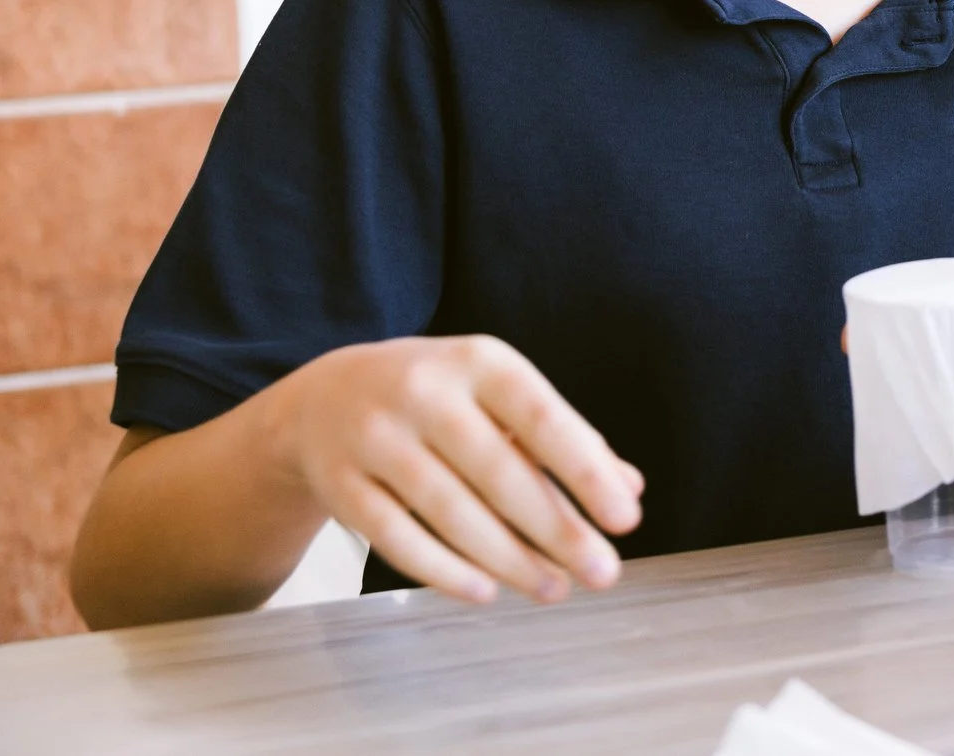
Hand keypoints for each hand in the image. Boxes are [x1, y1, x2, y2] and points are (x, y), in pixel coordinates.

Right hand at [275, 335, 642, 605]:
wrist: (326, 398)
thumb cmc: (441, 398)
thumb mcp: (501, 396)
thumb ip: (564, 438)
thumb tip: (628, 488)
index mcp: (479, 361)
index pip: (541, 417)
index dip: (585, 470)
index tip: (625, 518)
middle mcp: (424, 392)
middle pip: (498, 472)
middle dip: (557, 530)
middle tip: (602, 572)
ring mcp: (375, 438)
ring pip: (449, 510)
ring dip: (508, 559)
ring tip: (554, 589)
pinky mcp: (340, 484)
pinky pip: (396, 538)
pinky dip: (443, 570)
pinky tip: (486, 591)